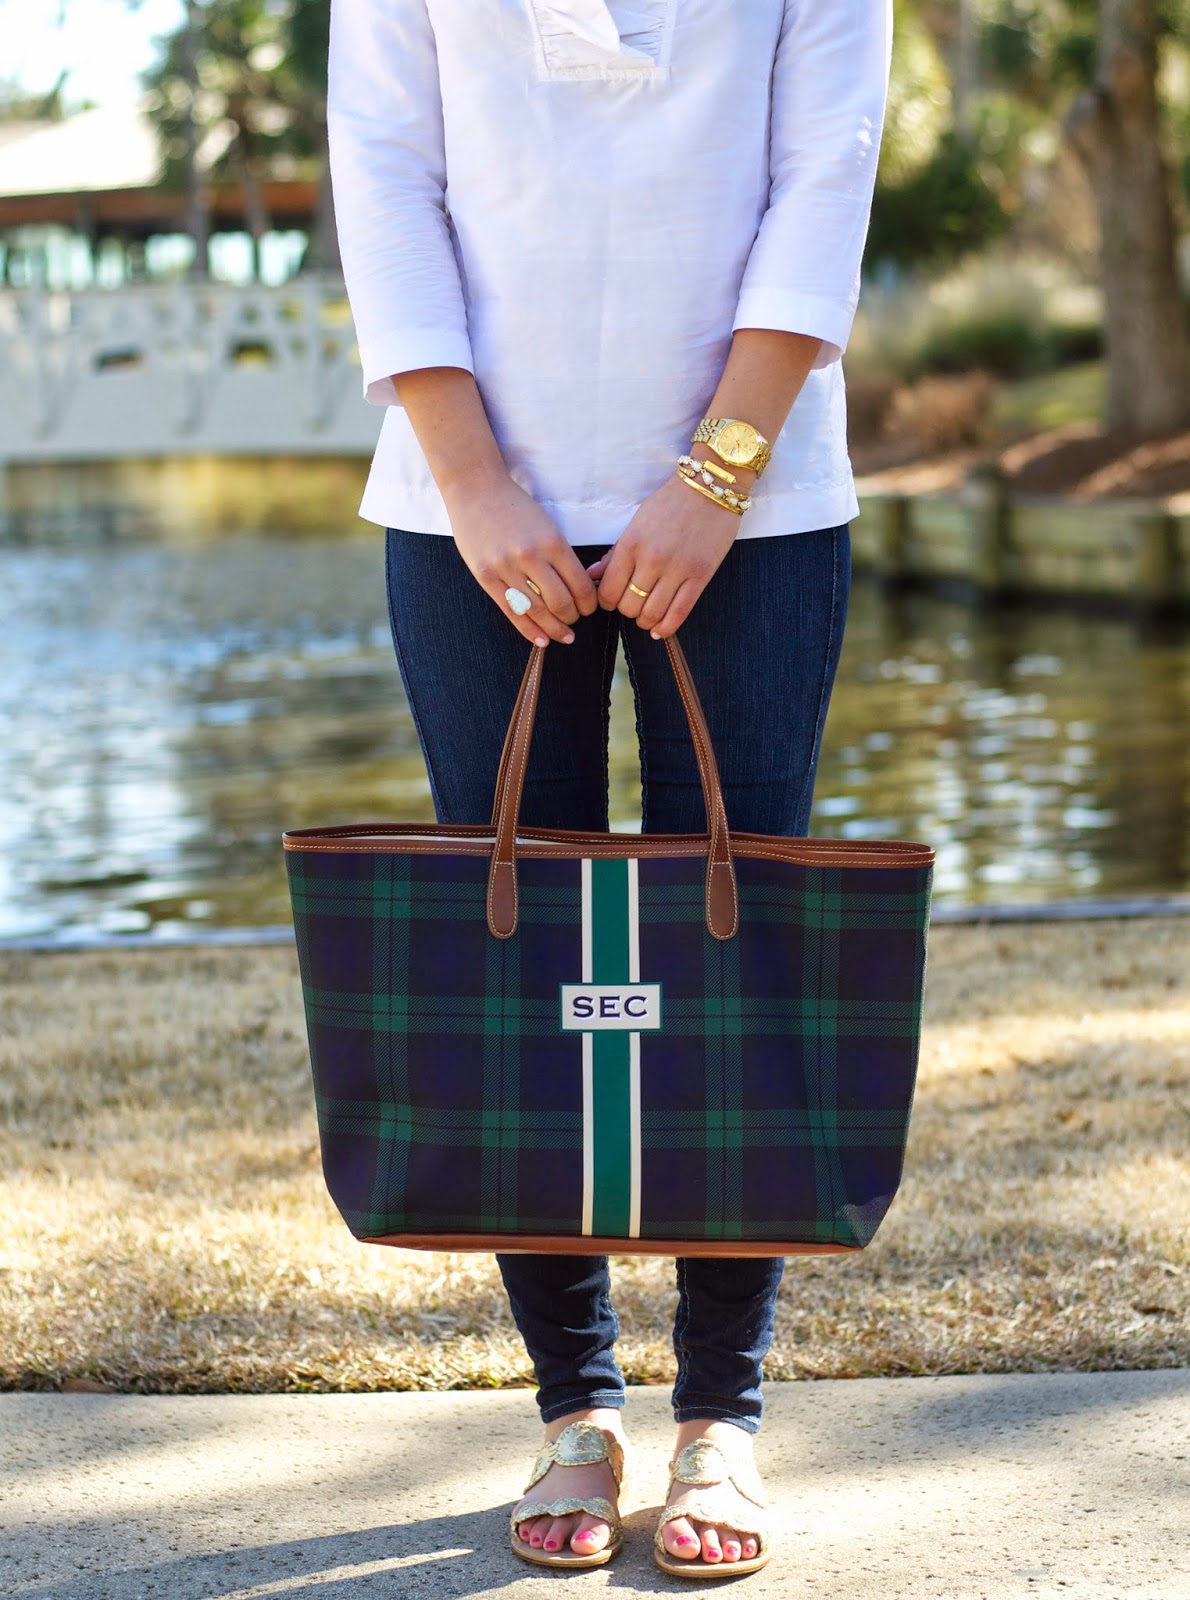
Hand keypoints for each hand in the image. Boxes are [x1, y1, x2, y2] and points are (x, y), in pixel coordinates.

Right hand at [444, 469, 599, 646]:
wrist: (476, 489)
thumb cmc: (515, 507)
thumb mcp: (547, 525)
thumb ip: (560, 556)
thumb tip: (579, 589)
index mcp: (553, 541)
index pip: (581, 585)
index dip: (589, 604)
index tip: (590, 608)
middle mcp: (531, 556)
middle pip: (562, 603)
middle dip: (573, 617)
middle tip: (575, 620)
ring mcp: (506, 567)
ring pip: (538, 611)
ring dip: (555, 628)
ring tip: (562, 634)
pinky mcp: (486, 576)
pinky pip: (512, 612)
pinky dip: (530, 630)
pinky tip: (542, 641)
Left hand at [587, 470, 747, 637]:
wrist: (711, 488)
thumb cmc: (670, 503)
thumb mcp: (636, 523)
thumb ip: (615, 553)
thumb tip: (592, 575)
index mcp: (631, 544)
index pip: (608, 590)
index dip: (606, 602)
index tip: (612, 599)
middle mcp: (652, 559)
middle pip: (629, 606)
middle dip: (627, 610)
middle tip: (633, 603)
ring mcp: (677, 569)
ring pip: (652, 613)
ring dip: (645, 620)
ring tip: (647, 614)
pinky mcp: (701, 576)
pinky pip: (679, 613)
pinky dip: (666, 628)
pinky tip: (659, 630)